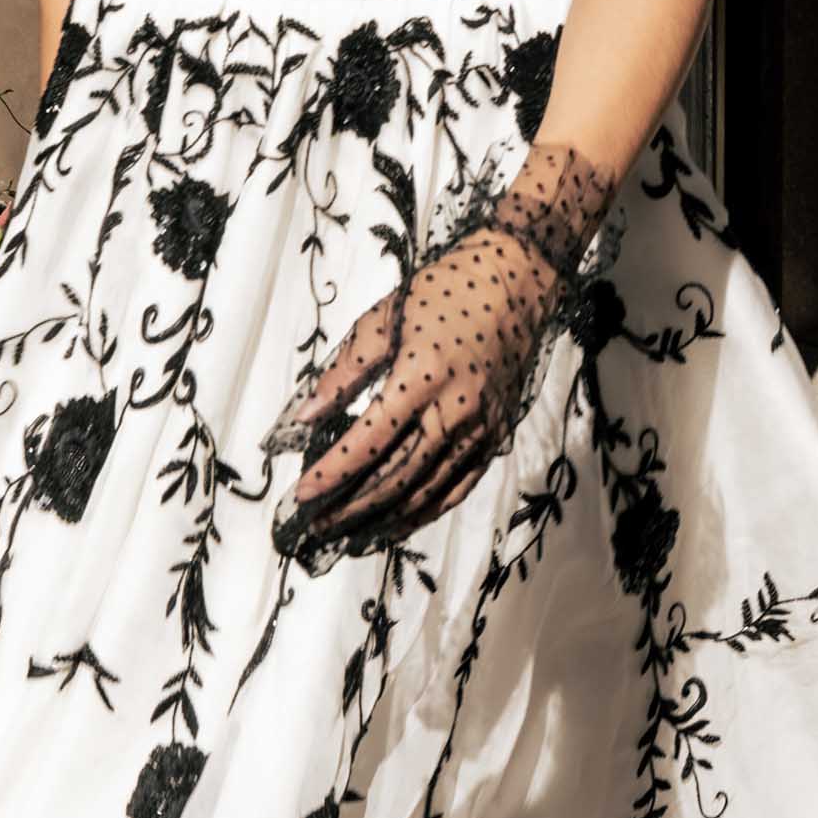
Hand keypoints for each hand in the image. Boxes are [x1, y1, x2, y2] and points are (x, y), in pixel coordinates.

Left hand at [258, 144, 617, 572]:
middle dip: (352, 507)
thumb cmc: (444, 290)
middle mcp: (456, 410)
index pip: (370, 440)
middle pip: (397, 476)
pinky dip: (426, 510)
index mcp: (423, 376)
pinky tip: (398, 523)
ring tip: (348, 537)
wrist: (516, 279)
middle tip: (316, 527)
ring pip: (428, 491)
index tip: (301, 495)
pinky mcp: (496, 435)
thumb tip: (305, 416)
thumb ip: (344, 372)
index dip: (333, 473)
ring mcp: (481, 428)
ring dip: (385, 520)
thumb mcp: (383, 318)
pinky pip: (458, 486)